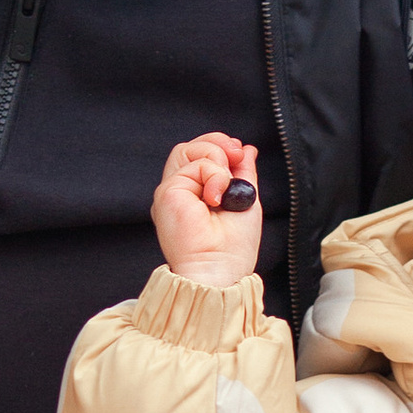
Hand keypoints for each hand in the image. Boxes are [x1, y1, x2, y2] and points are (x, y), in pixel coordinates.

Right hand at [153, 133, 262, 283]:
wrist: (222, 269)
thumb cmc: (233, 248)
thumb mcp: (245, 199)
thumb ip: (243, 173)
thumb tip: (246, 150)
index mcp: (195, 195)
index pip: (199, 156)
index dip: (219, 146)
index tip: (242, 153)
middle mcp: (180, 192)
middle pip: (189, 147)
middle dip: (217, 143)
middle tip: (238, 155)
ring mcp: (171, 192)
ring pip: (187, 150)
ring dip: (216, 159)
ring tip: (226, 187)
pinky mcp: (167, 193)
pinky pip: (194, 165)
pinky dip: (215, 175)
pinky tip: (217, 198)